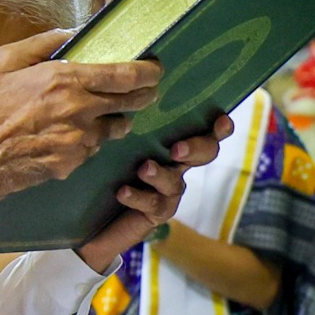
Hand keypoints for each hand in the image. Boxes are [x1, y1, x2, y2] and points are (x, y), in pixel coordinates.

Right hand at [0, 30, 161, 201]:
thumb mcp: (3, 61)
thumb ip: (43, 43)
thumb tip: (72, 32)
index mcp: (65, 80)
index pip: (125, 75)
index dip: (148, 71)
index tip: (155, 67)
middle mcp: (80, 111)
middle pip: (133, 102)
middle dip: (145, 93)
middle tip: (146, 88)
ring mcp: (78, 141)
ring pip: (117, 128)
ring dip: (116, 118)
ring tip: (103, 112)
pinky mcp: (72, 164)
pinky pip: (94, 148)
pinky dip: (90, 139)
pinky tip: (72, 133)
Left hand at [74, 115, 235, 272]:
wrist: (93, 214)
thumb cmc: (105, 167)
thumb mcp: (112, 142)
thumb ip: (122, 127)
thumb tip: (118, 99)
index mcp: (172, 143)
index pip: (202, 130)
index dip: (218, 127)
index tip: (221, 119)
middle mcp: (176, 165)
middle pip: (204, 153)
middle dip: (196, 148)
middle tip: (176, 149)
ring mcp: (169, 190)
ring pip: (175, 181)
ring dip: (160, 174)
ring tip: (144, 168)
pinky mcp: (157, 212)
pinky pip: (154, 203)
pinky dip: (138, 196)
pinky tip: (122, 192)